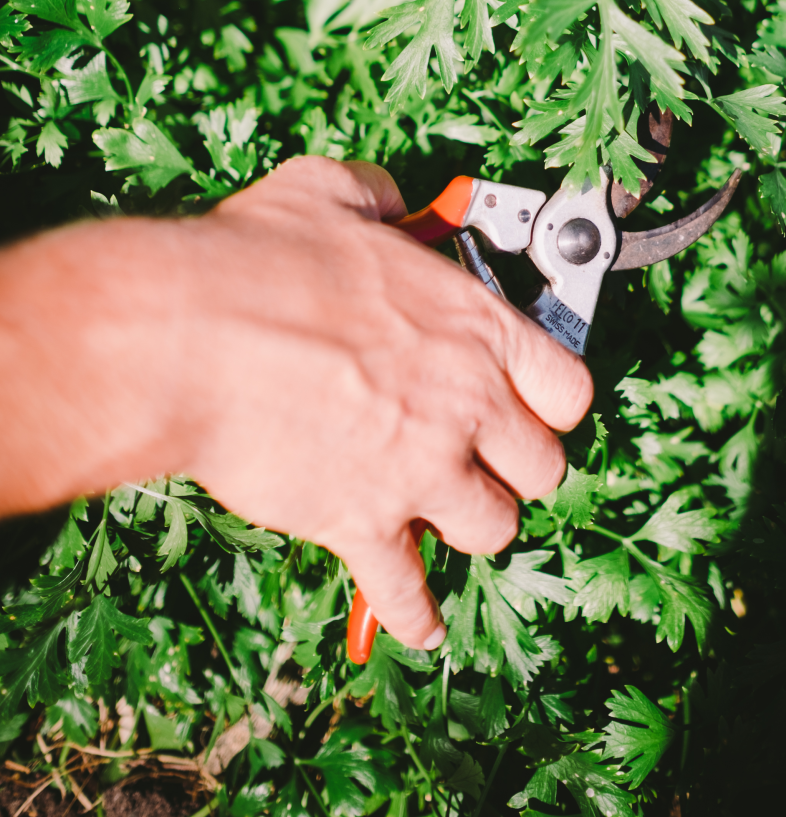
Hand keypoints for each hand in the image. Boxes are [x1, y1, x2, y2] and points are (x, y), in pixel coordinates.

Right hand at [0, 158, 592, 649]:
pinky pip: (407, 591)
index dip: (552, 399)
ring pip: (493, 528)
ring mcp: (420, 468)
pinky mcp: (363, 522)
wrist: (185, 337)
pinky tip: (420, 625)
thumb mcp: (327, 192)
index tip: (535, 405)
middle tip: (489, 460)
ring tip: (448, 515)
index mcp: (472, 324)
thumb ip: (375, 195)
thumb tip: (388, 198)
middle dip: (518, 467)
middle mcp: (465, 402)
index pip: (568, 384)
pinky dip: (414, 614)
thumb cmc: (254, 260)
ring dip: (474, 525)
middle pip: (542, 467)